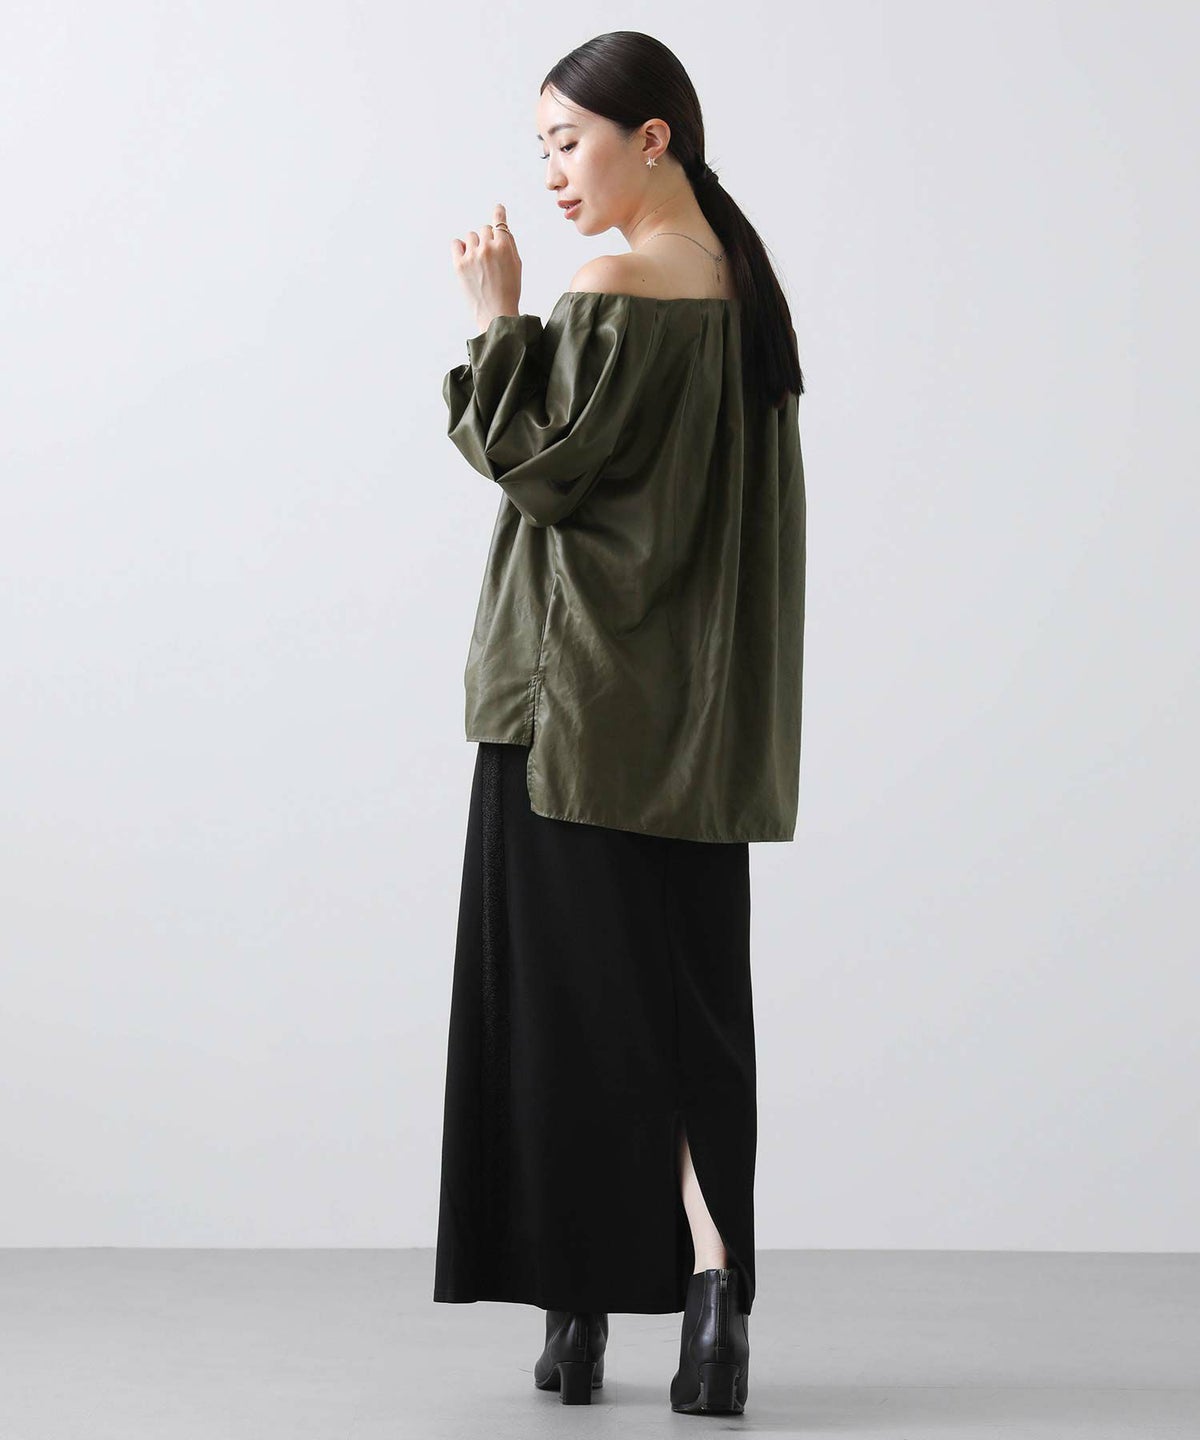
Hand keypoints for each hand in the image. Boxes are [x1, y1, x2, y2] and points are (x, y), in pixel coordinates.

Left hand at [451, 202, 522, 333]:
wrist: (496, 313)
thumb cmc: (509, 291)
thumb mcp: (516, 265)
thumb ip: (509, 245)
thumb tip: (502, 229)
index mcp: (503, 246)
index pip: (499, 222)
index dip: (499, 213)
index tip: (498, 208)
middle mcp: (487, 247)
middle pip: (484, 229)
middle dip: (487, 239)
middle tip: (490, 258)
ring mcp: (471, 255)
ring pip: (471, 236)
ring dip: (474, 244)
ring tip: (479, 262)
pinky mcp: (459, 264)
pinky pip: (456, 243)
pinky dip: (460, 247)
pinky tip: (466, 257)